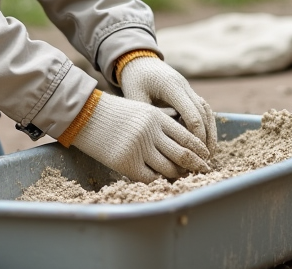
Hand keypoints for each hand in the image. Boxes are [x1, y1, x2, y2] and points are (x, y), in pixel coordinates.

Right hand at [70, 93, 211, 182]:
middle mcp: (151, 133)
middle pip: (183, 154)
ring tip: (183, 177)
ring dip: (179, 175)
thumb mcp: (141, 109)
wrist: (85, 115)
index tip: (206, 157)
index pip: (187, 136)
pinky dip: (160, 181)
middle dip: (196, 165)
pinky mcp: (127, 163)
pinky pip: (151, 178)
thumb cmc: (114, 113)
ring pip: (169, 168)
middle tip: (203, 171)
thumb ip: (160, 124)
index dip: (199, 149)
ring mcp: (139, 149)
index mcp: (157, 117)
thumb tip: (182, 145)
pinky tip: (163, 181)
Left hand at [119, 57, 217, 155]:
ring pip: (207, 111)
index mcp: (172, 87)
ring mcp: (188, 88)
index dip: (195, 136)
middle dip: (206, 137)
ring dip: (210, 132)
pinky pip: (203, 108)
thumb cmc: (134, 80)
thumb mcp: (134, 97)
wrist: (139, 60)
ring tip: (210, 153)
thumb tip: (159, 141)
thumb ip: (147, 117)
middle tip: (205, 159)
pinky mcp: (189, 92)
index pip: (191, 114)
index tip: (193, 154)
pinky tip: (205, 141)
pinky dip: (207, 125)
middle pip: (203, 114)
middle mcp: (184, 86)